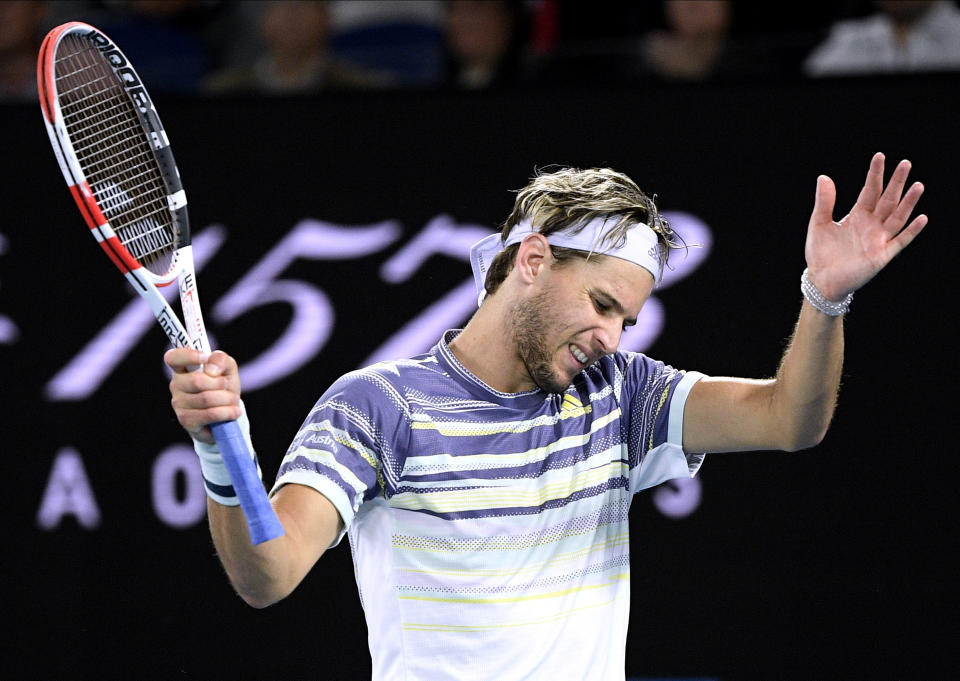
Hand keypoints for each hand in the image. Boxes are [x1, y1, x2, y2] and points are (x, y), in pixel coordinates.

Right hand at [165, 348, 241, 443]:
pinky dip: (227, 412)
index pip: (173, 357)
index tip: (204, 358)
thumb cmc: (224, 387)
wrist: (226, 413)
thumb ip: (221, 360)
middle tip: (229, 388)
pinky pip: (210, 414)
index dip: (187, 355)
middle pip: (197, 381)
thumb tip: (211, 370)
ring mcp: (179, 404)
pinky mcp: (186, 421)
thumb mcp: (227, 368)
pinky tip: (234, 411)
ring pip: (206, 399)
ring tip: (233, 400)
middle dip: (221, 384)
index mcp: (183, 368)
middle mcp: (176, 385)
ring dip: (227, 399)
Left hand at [805, 152, 926, 300]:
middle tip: (906, 163)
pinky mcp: (882, 256)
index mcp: (857, 216)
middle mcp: (871, 225)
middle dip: (896, 182)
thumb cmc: (820, 253)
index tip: (880, 156)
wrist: (821, 280)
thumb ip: (824, 202)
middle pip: (888, 200)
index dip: (875, 174)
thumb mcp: (819, 224)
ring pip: (898, 217)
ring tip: (918, 185)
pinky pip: (900, 241)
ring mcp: (879, 240)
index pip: (870, 191)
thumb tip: (824, 176)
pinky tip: (920, 218)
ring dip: (908, 202)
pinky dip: (911, 231)